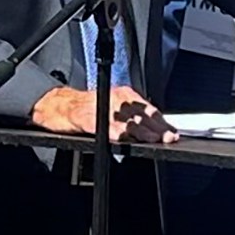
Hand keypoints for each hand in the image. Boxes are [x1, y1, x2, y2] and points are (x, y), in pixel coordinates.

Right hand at [30, 86, 178, 144]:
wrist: (61, 106)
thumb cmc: (89, 109)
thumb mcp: (115, 108)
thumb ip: (133, 117)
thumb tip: (156, 130)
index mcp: (124, 95)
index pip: (148, 109)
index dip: (161, 122)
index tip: (172, 132)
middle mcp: (115, 98)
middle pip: (140, 115)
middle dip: (155, 128)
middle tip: (167, 138)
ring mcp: (101, 108)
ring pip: (124, 120)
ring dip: (140, 131)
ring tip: (151, 139)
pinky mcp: (87, 118)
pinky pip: (103, 126)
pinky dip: (114, 132)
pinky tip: (122, 139)